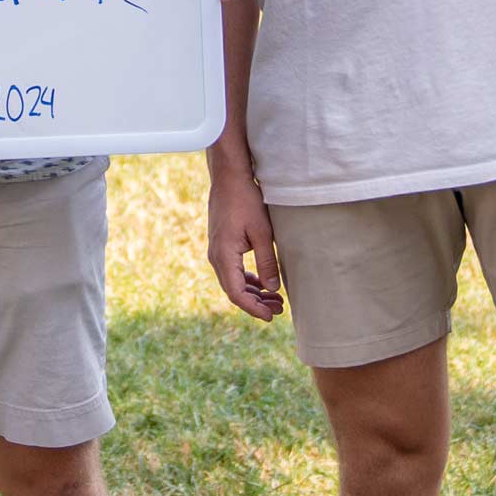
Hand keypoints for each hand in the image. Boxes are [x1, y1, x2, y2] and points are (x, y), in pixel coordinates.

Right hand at [207, 162, 282, 320]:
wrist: (229, 178)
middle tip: (279, 310)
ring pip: (233, 282)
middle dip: (256, 303)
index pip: (236, 293)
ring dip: (253, 293)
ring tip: (275, 300)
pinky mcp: (221, 245)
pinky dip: (247, 281)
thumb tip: (273, 289)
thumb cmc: (246, 201)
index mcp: (224, 255)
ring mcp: (217, 251)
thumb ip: (267, 262)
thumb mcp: (262, 232)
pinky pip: (232, 271)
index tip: (271, 316)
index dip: (253, 308)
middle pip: (233, 291)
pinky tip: (263, 283)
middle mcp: (216, 256)